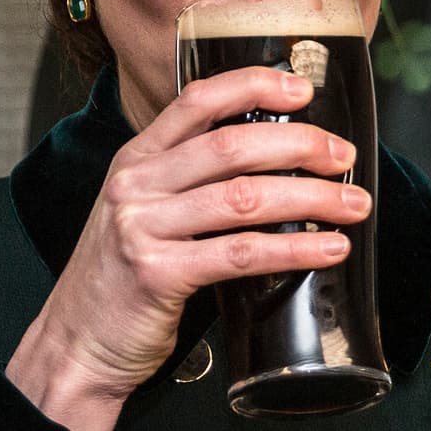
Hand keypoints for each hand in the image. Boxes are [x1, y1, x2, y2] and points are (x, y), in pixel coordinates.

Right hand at [6, 66, 370, 430]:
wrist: (77, 345)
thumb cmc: (121, 281)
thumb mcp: (143, 214)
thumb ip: (189, 185)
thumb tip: (274, 167)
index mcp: (136, 159)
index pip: (198, 100)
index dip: (254, 85)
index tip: (302, 88)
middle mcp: (136, 185)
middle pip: (231, 146)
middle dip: (300, 145)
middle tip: (343, 157)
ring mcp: (143, 228)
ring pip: (244, 198)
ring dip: (311, 199)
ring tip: (353, 206)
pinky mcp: (158, 274)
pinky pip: (240, 253)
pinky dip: (294, 249)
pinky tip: (328, 249)